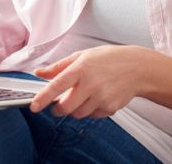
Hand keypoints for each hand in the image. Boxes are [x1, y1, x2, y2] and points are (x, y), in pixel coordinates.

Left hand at [29, 45, 145, 118]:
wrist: (137, 68)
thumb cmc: (109, 59)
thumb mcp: (83, 55)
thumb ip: (59, 66)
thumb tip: (39, 73)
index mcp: (81, 68)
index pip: (57, 85)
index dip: (43, 97)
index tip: (34, 106)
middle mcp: (91, 83)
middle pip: (66, 107)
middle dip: (58, 109)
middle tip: (57, 105)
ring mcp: (102, 97)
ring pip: (78, 114)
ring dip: (76, 109)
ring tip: (84, 95)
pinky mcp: (110, 107)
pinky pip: (93, 116)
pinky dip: (90, 110)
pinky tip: (98, 97)